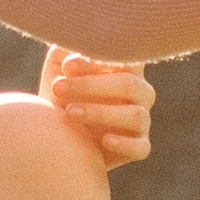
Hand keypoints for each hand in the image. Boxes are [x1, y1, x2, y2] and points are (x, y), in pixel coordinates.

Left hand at [41, 49, 153, 169]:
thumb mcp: (58, 67)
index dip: (97, 61)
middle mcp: (141, 93)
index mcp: (128, 68)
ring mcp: (142, 121)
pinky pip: (141, 148)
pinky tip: (104, 140)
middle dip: (91, 86)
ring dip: (101, 113)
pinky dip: (125, 144)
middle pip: (130, 85)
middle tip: (58, 88)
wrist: (58, 133)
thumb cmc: (62, 93)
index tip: (66, 66)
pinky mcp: (138, 148)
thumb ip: (66, 51)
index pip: (127, 58)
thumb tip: (74, 54)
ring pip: (136, 115)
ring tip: (70, 112)